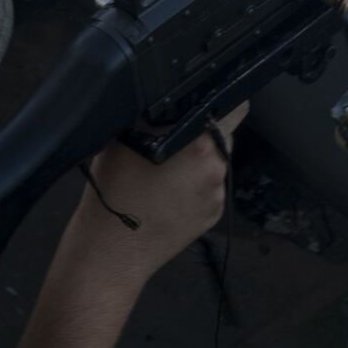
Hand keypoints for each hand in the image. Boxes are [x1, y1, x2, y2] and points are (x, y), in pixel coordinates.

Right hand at [68, 102, 248, 284]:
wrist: (113, 248)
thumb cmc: (114, 191)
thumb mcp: (126, 136)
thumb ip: (156, 115)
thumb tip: (170, 100)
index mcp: (199, 143)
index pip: (234, 107)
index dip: (222, 99)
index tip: (207, 102)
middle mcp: (215, 167)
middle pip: (223, 135)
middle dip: (202, 133)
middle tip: (172, 141)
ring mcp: (217, 194)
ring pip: (215, 163)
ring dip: (198, 162)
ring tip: (165, 173)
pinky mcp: (213, 214)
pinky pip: (210, 189)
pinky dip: (196, 187)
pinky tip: (169, 194)